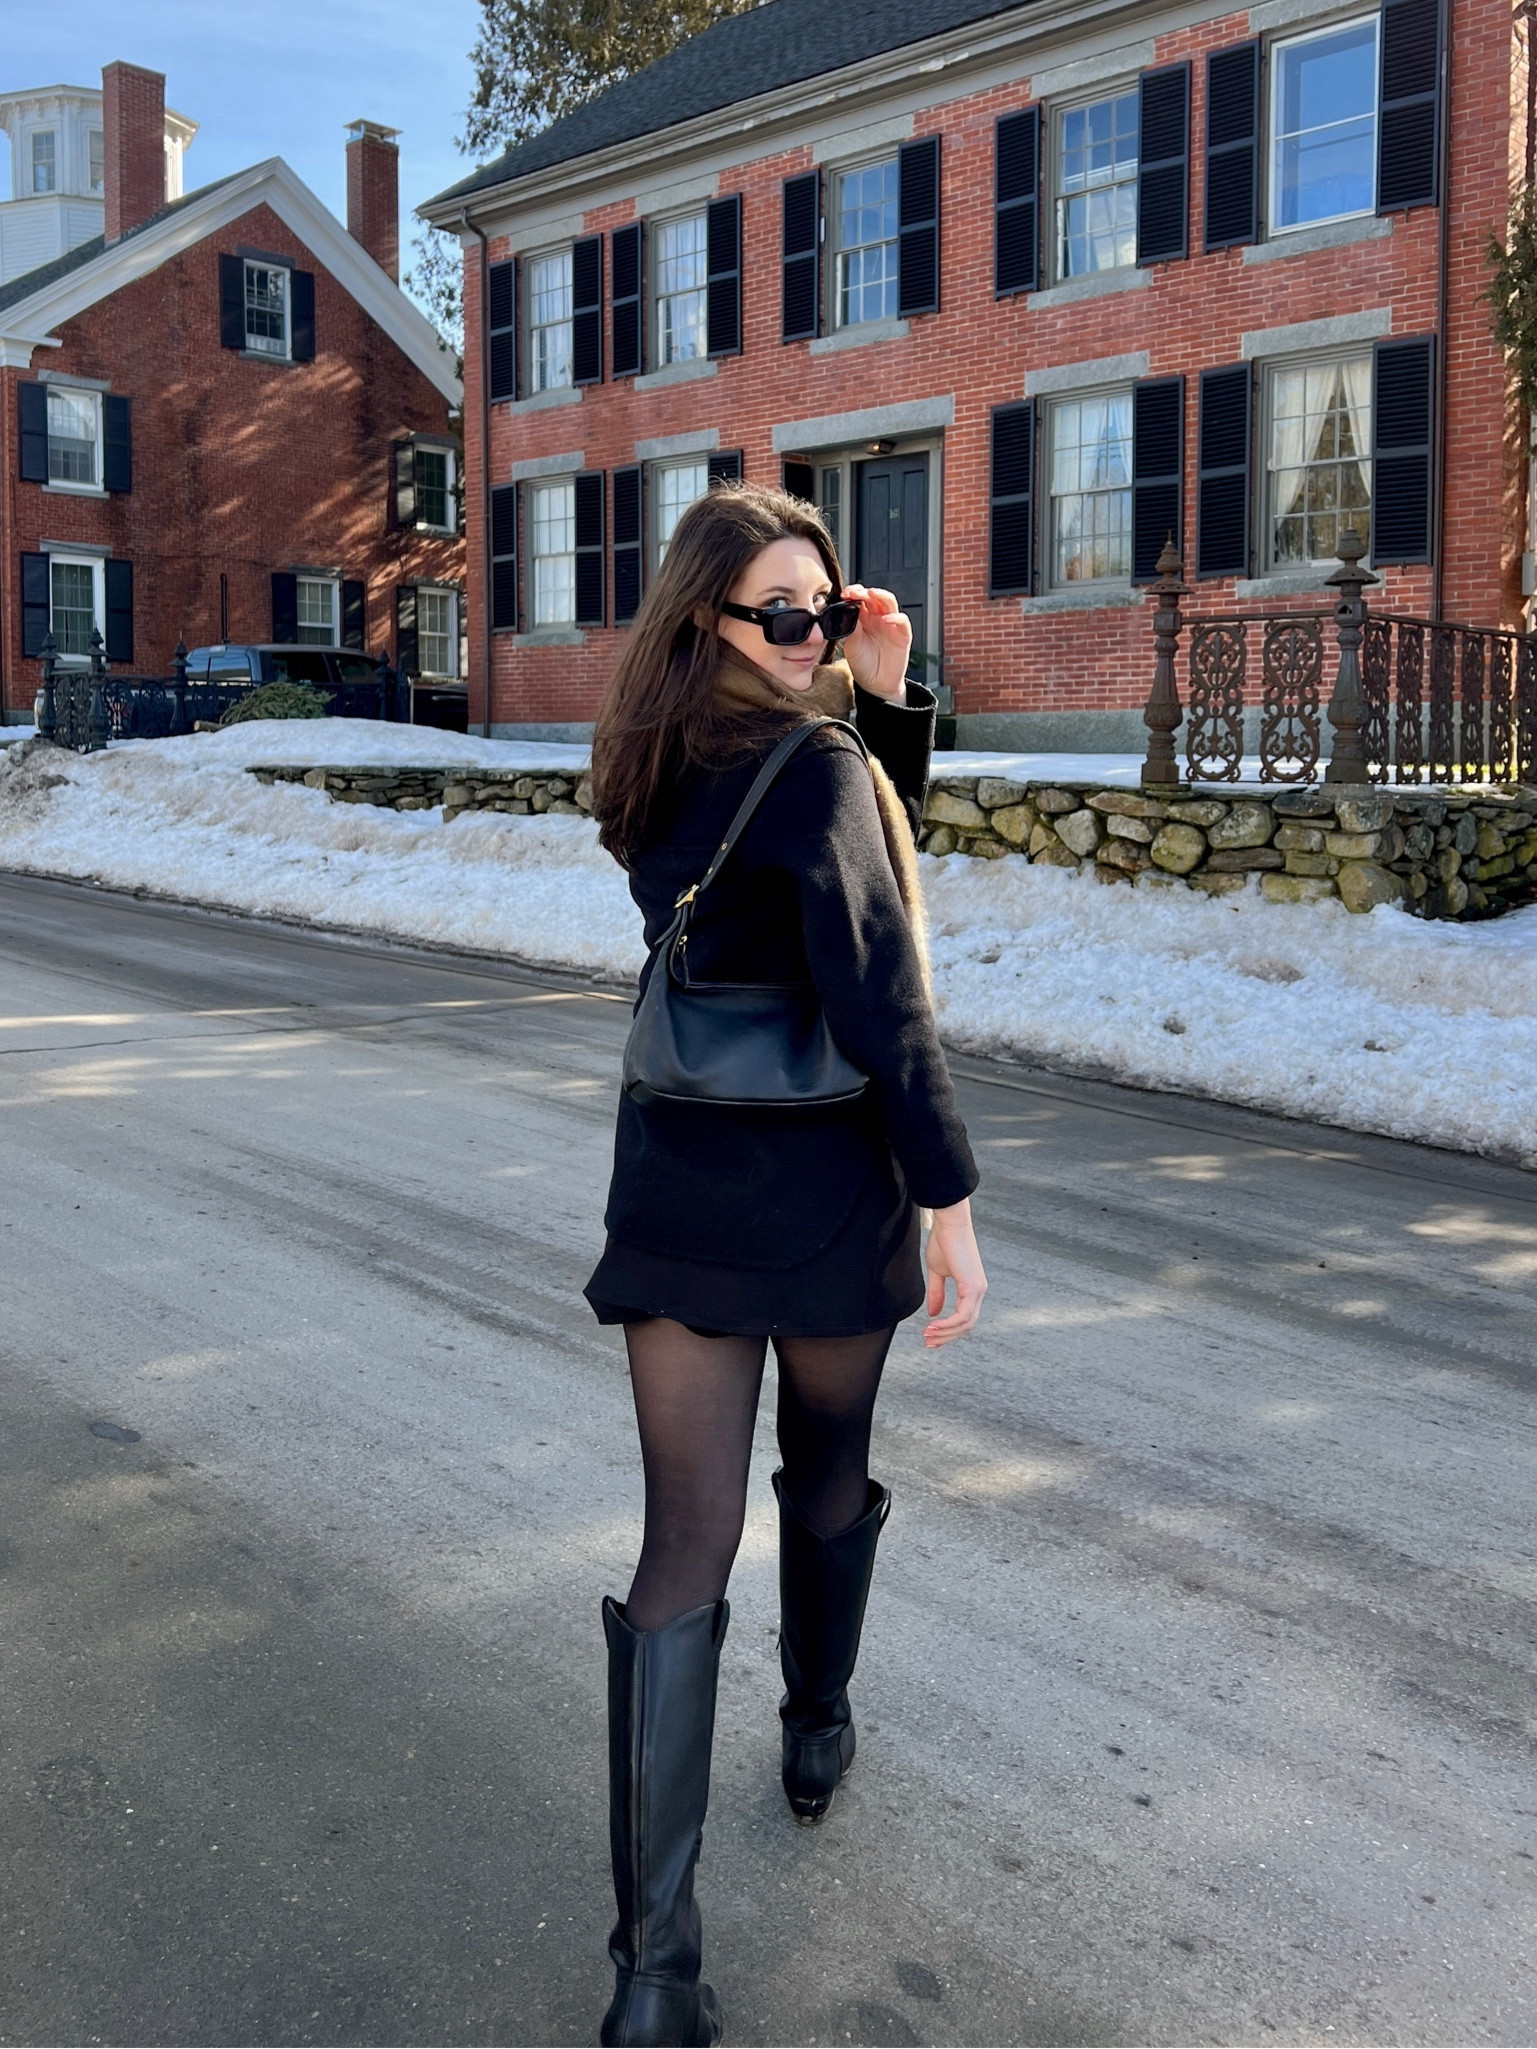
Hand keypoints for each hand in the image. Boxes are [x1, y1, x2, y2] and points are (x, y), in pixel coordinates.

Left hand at [840, 584, 910, 702]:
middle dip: (864, 592)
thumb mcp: (851, 645)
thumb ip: (851, 628)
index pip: (860, 599)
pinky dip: (895, 617)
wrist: (875, 684)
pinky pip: (902, 621)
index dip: (853, 593)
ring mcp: (891, 624)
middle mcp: (877, 618)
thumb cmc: (863, 664)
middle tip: (853, 592)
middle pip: (874, 597)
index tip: (844, 594)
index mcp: (863, 618)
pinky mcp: (902, 634)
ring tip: (871, 593)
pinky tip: (885, 619)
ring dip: (881, 595)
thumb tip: (846, 612)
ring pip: (889, 602)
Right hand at [923, 1199, 986, 1347]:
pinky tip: (933, 1325)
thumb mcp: (937, 1272)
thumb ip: (937, 1293)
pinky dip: (947, 1324)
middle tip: (928, 1343)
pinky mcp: (972, 1287)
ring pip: (965, 1323)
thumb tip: (933, 1314)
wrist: (949, 1223)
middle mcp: (978, 1290)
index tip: (930, 1337)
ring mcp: (978, 1289)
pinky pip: (962, 1315)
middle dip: (946, 1337)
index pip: (964, 1318)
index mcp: (972, 1288)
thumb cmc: (943, 1241)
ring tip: (927, 1336)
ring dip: (945, 1333)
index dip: (948, 1330)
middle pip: (966, 1325)